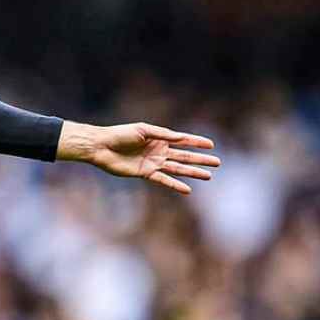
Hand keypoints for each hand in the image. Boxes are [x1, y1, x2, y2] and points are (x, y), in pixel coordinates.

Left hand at [60, 121, 219, 194]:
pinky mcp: (145, 173)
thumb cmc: (120, 134)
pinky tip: (187, 189)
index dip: (197, 142)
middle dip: (201, 159)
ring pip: (178, 168)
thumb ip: (162, 134)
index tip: (212, 145)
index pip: (182, 140)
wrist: (102, 146)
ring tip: (209, 176)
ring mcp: (153, 163)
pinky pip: (163, 180)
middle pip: (184, 156)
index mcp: (159, 138)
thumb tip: (181, 138)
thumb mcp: (143, 130)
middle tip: (217, 162)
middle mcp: (159, 151)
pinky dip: (175, 185)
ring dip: (193, 172)